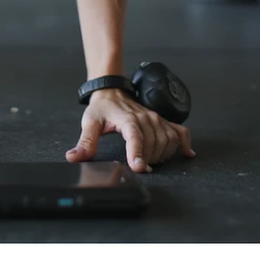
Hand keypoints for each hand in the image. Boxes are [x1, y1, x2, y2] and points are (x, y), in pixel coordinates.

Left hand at [65, 89, 195, 173]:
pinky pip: (180, 132)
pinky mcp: (163, 120)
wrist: (112, 91)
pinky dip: (184, 143)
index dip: (137, 152)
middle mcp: (145, 117)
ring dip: (161, 155)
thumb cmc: (102, 108)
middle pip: (153, 143)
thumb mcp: (90, 123)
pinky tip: (185, 153)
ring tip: (149, 160)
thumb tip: (74, 158)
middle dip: (147, 159)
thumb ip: (84, 142)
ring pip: (167, 141)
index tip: (138, 168)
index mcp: (126, 118)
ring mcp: (156, 118)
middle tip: (138, 166)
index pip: (135, 136)